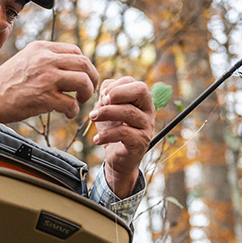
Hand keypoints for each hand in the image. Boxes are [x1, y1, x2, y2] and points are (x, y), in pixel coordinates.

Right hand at [0, 41, 98, 132]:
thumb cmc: (5, 83)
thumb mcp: (26, 60)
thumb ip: (46, 59)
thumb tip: (70, 65)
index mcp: (41, 48)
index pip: (75, 51)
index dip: (84, 65)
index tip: (84, 76)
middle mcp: (46, 59)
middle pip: (84, 64)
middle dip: (92, 78)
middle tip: (89, 90)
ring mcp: (47, 78)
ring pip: (83, 81)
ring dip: (87, 93)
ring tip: (80, 101)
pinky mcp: (46, 97)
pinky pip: (72, 104)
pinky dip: (73, 111)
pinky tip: (67, 113)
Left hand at [89, 77, 153, 197]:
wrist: (118, 158)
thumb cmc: (114, 129)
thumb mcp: (108, 109)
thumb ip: (108, 95)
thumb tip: (106, 93)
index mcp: (143, 101)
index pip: (135, 83)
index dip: (117, 86)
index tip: (103, 96)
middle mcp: (149, 111)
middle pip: (140, 91)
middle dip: (118, 93)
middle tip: (102, 102)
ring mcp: (147, 127)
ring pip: (129, 111)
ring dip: (106, 112)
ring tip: (92, 117)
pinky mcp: (140, 142)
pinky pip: (123, 133)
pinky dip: (106, 134)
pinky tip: (97, 139)